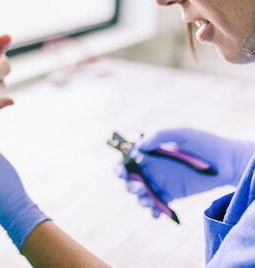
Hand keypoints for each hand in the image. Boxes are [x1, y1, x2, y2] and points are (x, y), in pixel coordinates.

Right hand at [117, 128, 254, 217]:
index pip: (127, 160)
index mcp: (149, 152)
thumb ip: (159, 136)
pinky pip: (157, 205)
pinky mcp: (171, 195)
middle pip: (130, 179)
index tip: (121, 173)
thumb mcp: (182, 134)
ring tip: (148, 202)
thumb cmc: (205, 143)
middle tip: (139, 188)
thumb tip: (138, 146)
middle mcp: (151, 167)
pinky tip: (155, 213)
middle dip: (129, 185)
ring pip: (141, 194)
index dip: (119, 167)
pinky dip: (153, 211)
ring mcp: (160, 182)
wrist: (229, 162)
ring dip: (139, 199)